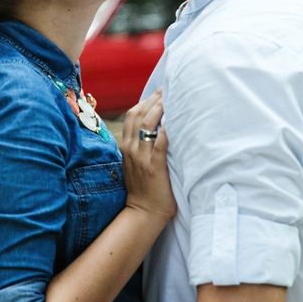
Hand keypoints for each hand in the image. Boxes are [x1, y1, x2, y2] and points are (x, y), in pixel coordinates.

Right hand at [121, 91, 175, 220]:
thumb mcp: (135, 163)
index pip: (133, 115)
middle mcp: (131, 148)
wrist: (143, 212)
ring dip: (160, 108)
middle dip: (154, 99)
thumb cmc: (144, 189)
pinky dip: (167, 128)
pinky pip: (160, 141)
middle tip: (169, 88)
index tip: (160, 91)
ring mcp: (141, 156)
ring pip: (147, 123)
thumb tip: (156, 129)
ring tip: (172, 97)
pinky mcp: (153, 165)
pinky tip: (176, 119)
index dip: (146, 100)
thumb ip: (141, 146)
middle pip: (139, 114)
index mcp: (126, 146)